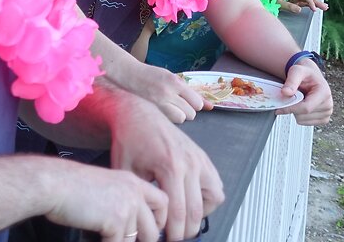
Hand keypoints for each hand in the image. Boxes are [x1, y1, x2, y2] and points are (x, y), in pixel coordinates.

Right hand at [45, 161, 168, 241]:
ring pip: (135, 240)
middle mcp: (134, 192)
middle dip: (144, 241)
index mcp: (132, 182)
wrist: (54, 183)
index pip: (162, 202)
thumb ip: (123, 201)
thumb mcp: (106, 186)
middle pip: (154, 228)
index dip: (158, 220)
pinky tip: (94, 237)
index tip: (148, 230)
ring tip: (104, 236)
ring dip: (119, 241)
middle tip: (125, 240)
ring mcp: (127, 206)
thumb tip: (133, 227)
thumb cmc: (71, 186)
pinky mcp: (116, 220)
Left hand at [108, 96, 224, 240]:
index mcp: (170, 167)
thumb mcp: (127, 172)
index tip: (163, 239)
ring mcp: (200, 158)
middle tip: (172, 236)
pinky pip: (216, 185)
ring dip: (199, 214)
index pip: (178, 213)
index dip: (171, 233)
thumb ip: (140, 199)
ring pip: (214, 198)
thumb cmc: (129, 142)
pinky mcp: (203, 157)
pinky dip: (208, 199)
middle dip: (184, 230)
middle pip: (195, 211)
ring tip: (183, 220)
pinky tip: (190, 202)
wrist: (138, 115)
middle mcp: (190, 163)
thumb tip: (145, 226)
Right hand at [128, 63, 211, 123]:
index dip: (195, 104)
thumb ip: (190, 92)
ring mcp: (158, 104)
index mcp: (175, 82)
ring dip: (178, 116)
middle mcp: (168, 93)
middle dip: (187, 110)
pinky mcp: (151, 111)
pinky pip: (169, 121)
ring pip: (181, 119)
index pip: (197, 102)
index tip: (188, 101)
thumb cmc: (151, 75)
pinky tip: (161, 111)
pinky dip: (168, 118)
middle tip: (177, 103)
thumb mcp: (172, 78)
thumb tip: (209, 106)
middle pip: (191, 114)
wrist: (127, 75)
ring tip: (169, 108)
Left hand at [275, 59, 332, 125]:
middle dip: (293, 108)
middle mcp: (328, 104)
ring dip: (296, 112)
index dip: (291, 109)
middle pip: (303, 115)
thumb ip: (291, 81)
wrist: (311, 76)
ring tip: (299, 100)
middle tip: (292, 97)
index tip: (279, 108)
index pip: (306, 108)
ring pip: (302, 120)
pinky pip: (305, 123)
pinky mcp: (323, 119)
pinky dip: (300, 116)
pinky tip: (302, 105)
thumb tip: (286, 92)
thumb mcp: (297, 71)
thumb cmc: (306, 74)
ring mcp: (327, 113)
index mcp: (324, 92)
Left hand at [278, 0, 327, 13]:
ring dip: (316, 3)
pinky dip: (311, 5)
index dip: (310, 1)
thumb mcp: (277, 3)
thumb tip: (299, 10)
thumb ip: (288, 6)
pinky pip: (304, 2)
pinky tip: (316, 8)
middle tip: (325, 7)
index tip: (314, 9)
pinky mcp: (294, 1)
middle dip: (317, 1)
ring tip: (325, 7)